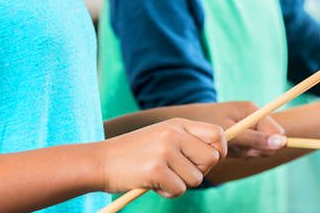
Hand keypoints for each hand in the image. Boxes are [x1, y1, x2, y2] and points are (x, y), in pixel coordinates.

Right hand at [97, 118, 225, 196]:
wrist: (100, 161)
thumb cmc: (133, 154)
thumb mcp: (161, 138)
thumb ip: (186, 142)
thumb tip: (217, 155)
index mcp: (177, 124)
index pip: (217, 134)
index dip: (219, 151)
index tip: (208, 163)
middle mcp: (174, 134)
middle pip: (212, 159)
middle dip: (201, 172)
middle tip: (181, 174)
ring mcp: (165, 151)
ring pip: (196, 179)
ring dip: (181, 184)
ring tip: (161, 178)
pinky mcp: (156, 170)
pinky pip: (179, 190)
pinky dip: (169, 193)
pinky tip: (153, 185)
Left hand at [174, 101, 286, 158]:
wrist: (185, 122)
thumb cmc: (206, 124)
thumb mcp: (231, 134)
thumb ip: (256, 139)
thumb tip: (283, 143)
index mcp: (254, 110)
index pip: (277, 133)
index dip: (267, 146)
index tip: (248, 150)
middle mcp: (253, 116)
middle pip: (268, 142)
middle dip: (254, 150)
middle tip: (234, 148)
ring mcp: (247, 124)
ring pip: (257, 147)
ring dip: (244, 152)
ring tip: (227, 147)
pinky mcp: (241, 132)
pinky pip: (248, 148)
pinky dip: (238, 152)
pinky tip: (226, 148)